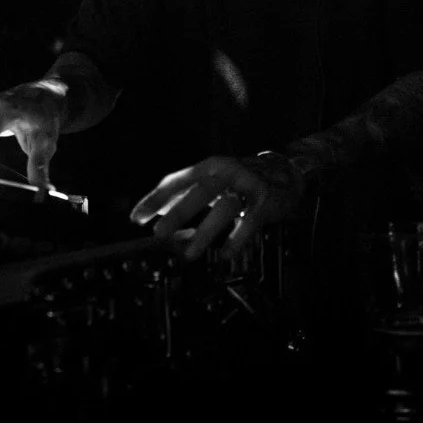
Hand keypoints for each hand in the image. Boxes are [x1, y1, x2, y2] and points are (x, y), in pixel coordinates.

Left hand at [130, 154, 305, 261]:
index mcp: (209, 167)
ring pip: (224, 208)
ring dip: (204, 232)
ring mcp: (247, 186)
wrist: (286, 172)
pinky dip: (236, 239)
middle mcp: (227, 172)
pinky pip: (249, 222)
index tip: (137, 218)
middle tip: (158, 234)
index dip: (156, 199)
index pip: (177, 180)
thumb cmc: (240, 180)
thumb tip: (155, 209)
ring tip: (189, 255)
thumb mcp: (211, 182)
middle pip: (199, 192)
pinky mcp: (265, 202)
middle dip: (178, 213)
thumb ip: (185, 193)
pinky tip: (225, 255)